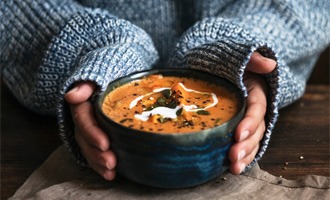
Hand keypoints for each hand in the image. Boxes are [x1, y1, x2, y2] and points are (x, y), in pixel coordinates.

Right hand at [65, 82, 116, 180]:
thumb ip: (86, 85)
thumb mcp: (97, 74)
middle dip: (96, 153)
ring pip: (88, 147)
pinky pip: (93, 151)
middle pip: (84, 138)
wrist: (110, 75)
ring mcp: (87, 128)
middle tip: (111, 162)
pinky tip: (110, 174)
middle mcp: (82, 118)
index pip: (83, 119)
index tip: (105, 144)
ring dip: (98, 162)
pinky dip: (100, 164)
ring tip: (111, 171)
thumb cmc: (107, 72)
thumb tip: (71, 96)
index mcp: (81, 103)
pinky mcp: (95, 136)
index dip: (92, 133)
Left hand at [228, 52, 276, 173]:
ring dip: (244, 155)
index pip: (256, 109)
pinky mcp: (238, 128)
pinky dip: (241, 157)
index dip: (250, 122)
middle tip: (232, 156)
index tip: (238, 134)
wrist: (217, 69)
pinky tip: (232, 168)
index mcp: (256, 92)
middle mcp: (254, 109)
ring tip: (233, 167)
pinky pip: (244, 144)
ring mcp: (247, 121)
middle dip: (246, 145)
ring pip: (252, 141)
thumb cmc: (227, 63)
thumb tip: (270, 65)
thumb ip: (252, 59)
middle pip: (256, 130)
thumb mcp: (239, 57)